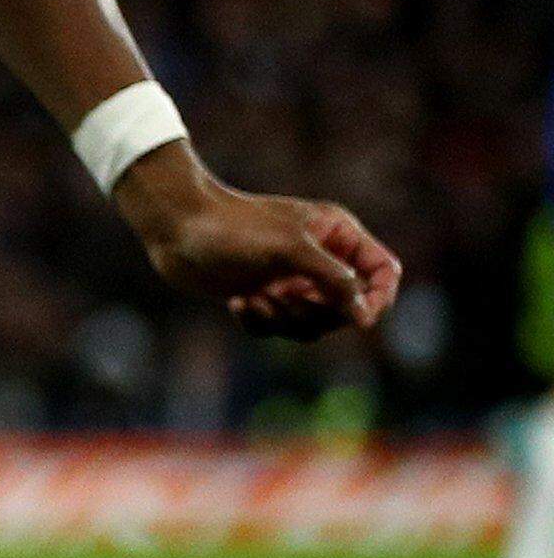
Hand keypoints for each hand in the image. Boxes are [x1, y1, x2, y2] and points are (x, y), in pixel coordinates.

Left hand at [115, 145, 401, 341]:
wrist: (174, 228)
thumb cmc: (232, 229)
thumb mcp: (290, 250)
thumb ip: (335, 281)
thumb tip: (366, 319)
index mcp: (337, 234)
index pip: (383, 272)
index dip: (378, 298)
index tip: (358, 317)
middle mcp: (320, 258)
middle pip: (348, 308)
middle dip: (316, 313)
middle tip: (284, 299)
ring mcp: (292, 280)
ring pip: (313, 324)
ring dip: (285, 320)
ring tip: (255, 299)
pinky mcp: (264, 297)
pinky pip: (279, 329)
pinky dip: (260, 322)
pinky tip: (236, 303)